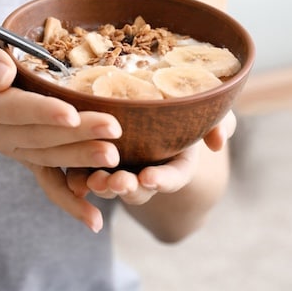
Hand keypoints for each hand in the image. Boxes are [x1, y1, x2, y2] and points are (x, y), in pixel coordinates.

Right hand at [0, 27, 121, 230]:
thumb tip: (3, 76)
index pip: (9, 108)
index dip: (39, 112)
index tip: (70, 114)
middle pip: (36, 137)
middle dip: (75, 136)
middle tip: (113, 130)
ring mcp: (11, 149)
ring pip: (47, 158)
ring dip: (81, 160)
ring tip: (114, 158)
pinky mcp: (27, 157)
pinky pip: (47, 182)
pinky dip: (70, 203)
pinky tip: (94, 220)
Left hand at [66, 110, 236, 217]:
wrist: (154, 101)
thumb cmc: (184, 106)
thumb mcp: (207, 110)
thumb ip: (220, 121)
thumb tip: (218, 141)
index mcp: (176, 162)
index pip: (173, 177)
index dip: (162, 180)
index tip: (151, 178)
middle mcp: (147, 172)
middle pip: (139, 189)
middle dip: (128, 189)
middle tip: (119, 183)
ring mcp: (121, 170)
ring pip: (111, 186)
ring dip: (102, 187)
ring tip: (94, 182)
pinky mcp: (95, 162)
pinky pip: (86, 176)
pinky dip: (79, 181)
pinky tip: (71, 180)